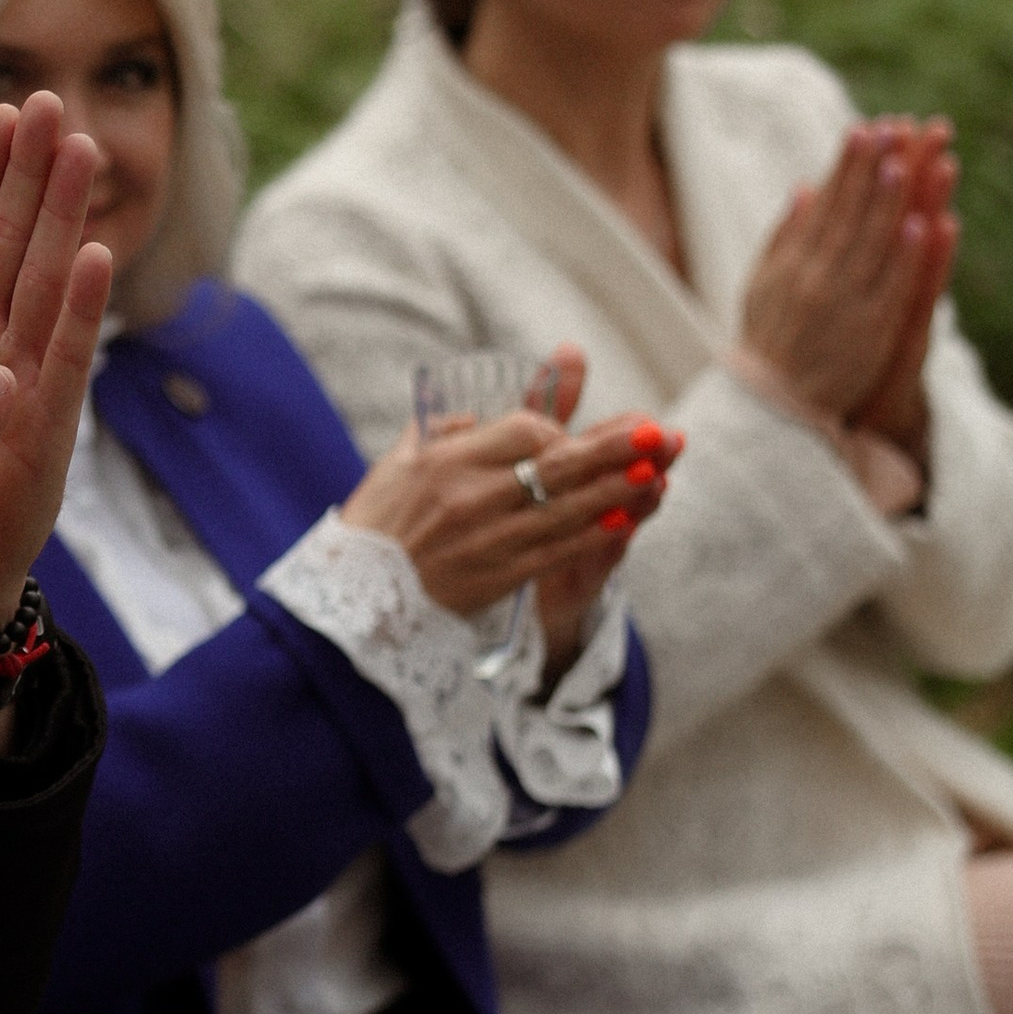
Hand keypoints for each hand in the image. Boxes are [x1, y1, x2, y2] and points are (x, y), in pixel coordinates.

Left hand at [0, 92, 113, 639]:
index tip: (3, 108)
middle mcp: (1, 354)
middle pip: (20, 247)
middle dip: (35, 177)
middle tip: (54, 102)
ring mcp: (28, 393)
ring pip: (50, 291)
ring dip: (67, 220)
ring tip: (82, 153)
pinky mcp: (43, 437)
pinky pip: (63, 367)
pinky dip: (82, 313)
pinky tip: (98, 258)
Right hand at [343, 394, 680, 662]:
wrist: (355, 599)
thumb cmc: (376, 524)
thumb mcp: (397, 463)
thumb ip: (441, 432)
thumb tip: (479, 415)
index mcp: (446, 460)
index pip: (524, 431)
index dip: (556, 429)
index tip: (566, 433)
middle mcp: (472, 496)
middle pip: (558, 464)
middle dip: (613, 446)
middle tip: (656, 430)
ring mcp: (489, 539)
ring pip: (568, 507)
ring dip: (618, 488)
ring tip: (657, 467)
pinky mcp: (499, 576)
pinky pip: (558, 550)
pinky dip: (593, 534)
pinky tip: (625, 518)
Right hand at [739, 121, 952, 430]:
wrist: (773, 408)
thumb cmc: (768, 343)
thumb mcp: (761, 286)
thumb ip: (784, 236)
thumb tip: (805, 188)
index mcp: (791, 266)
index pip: (823, 206)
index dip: (845, 168)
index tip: (862, 131)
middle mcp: (815, 280)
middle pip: (848, 217)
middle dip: (869, 172)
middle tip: (889, 131)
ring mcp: (844, 305)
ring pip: (870, 246)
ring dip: (887, 204)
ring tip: (902, 164)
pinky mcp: (869, 332)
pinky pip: (890, 288)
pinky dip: (904, 257)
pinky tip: (919, 226)